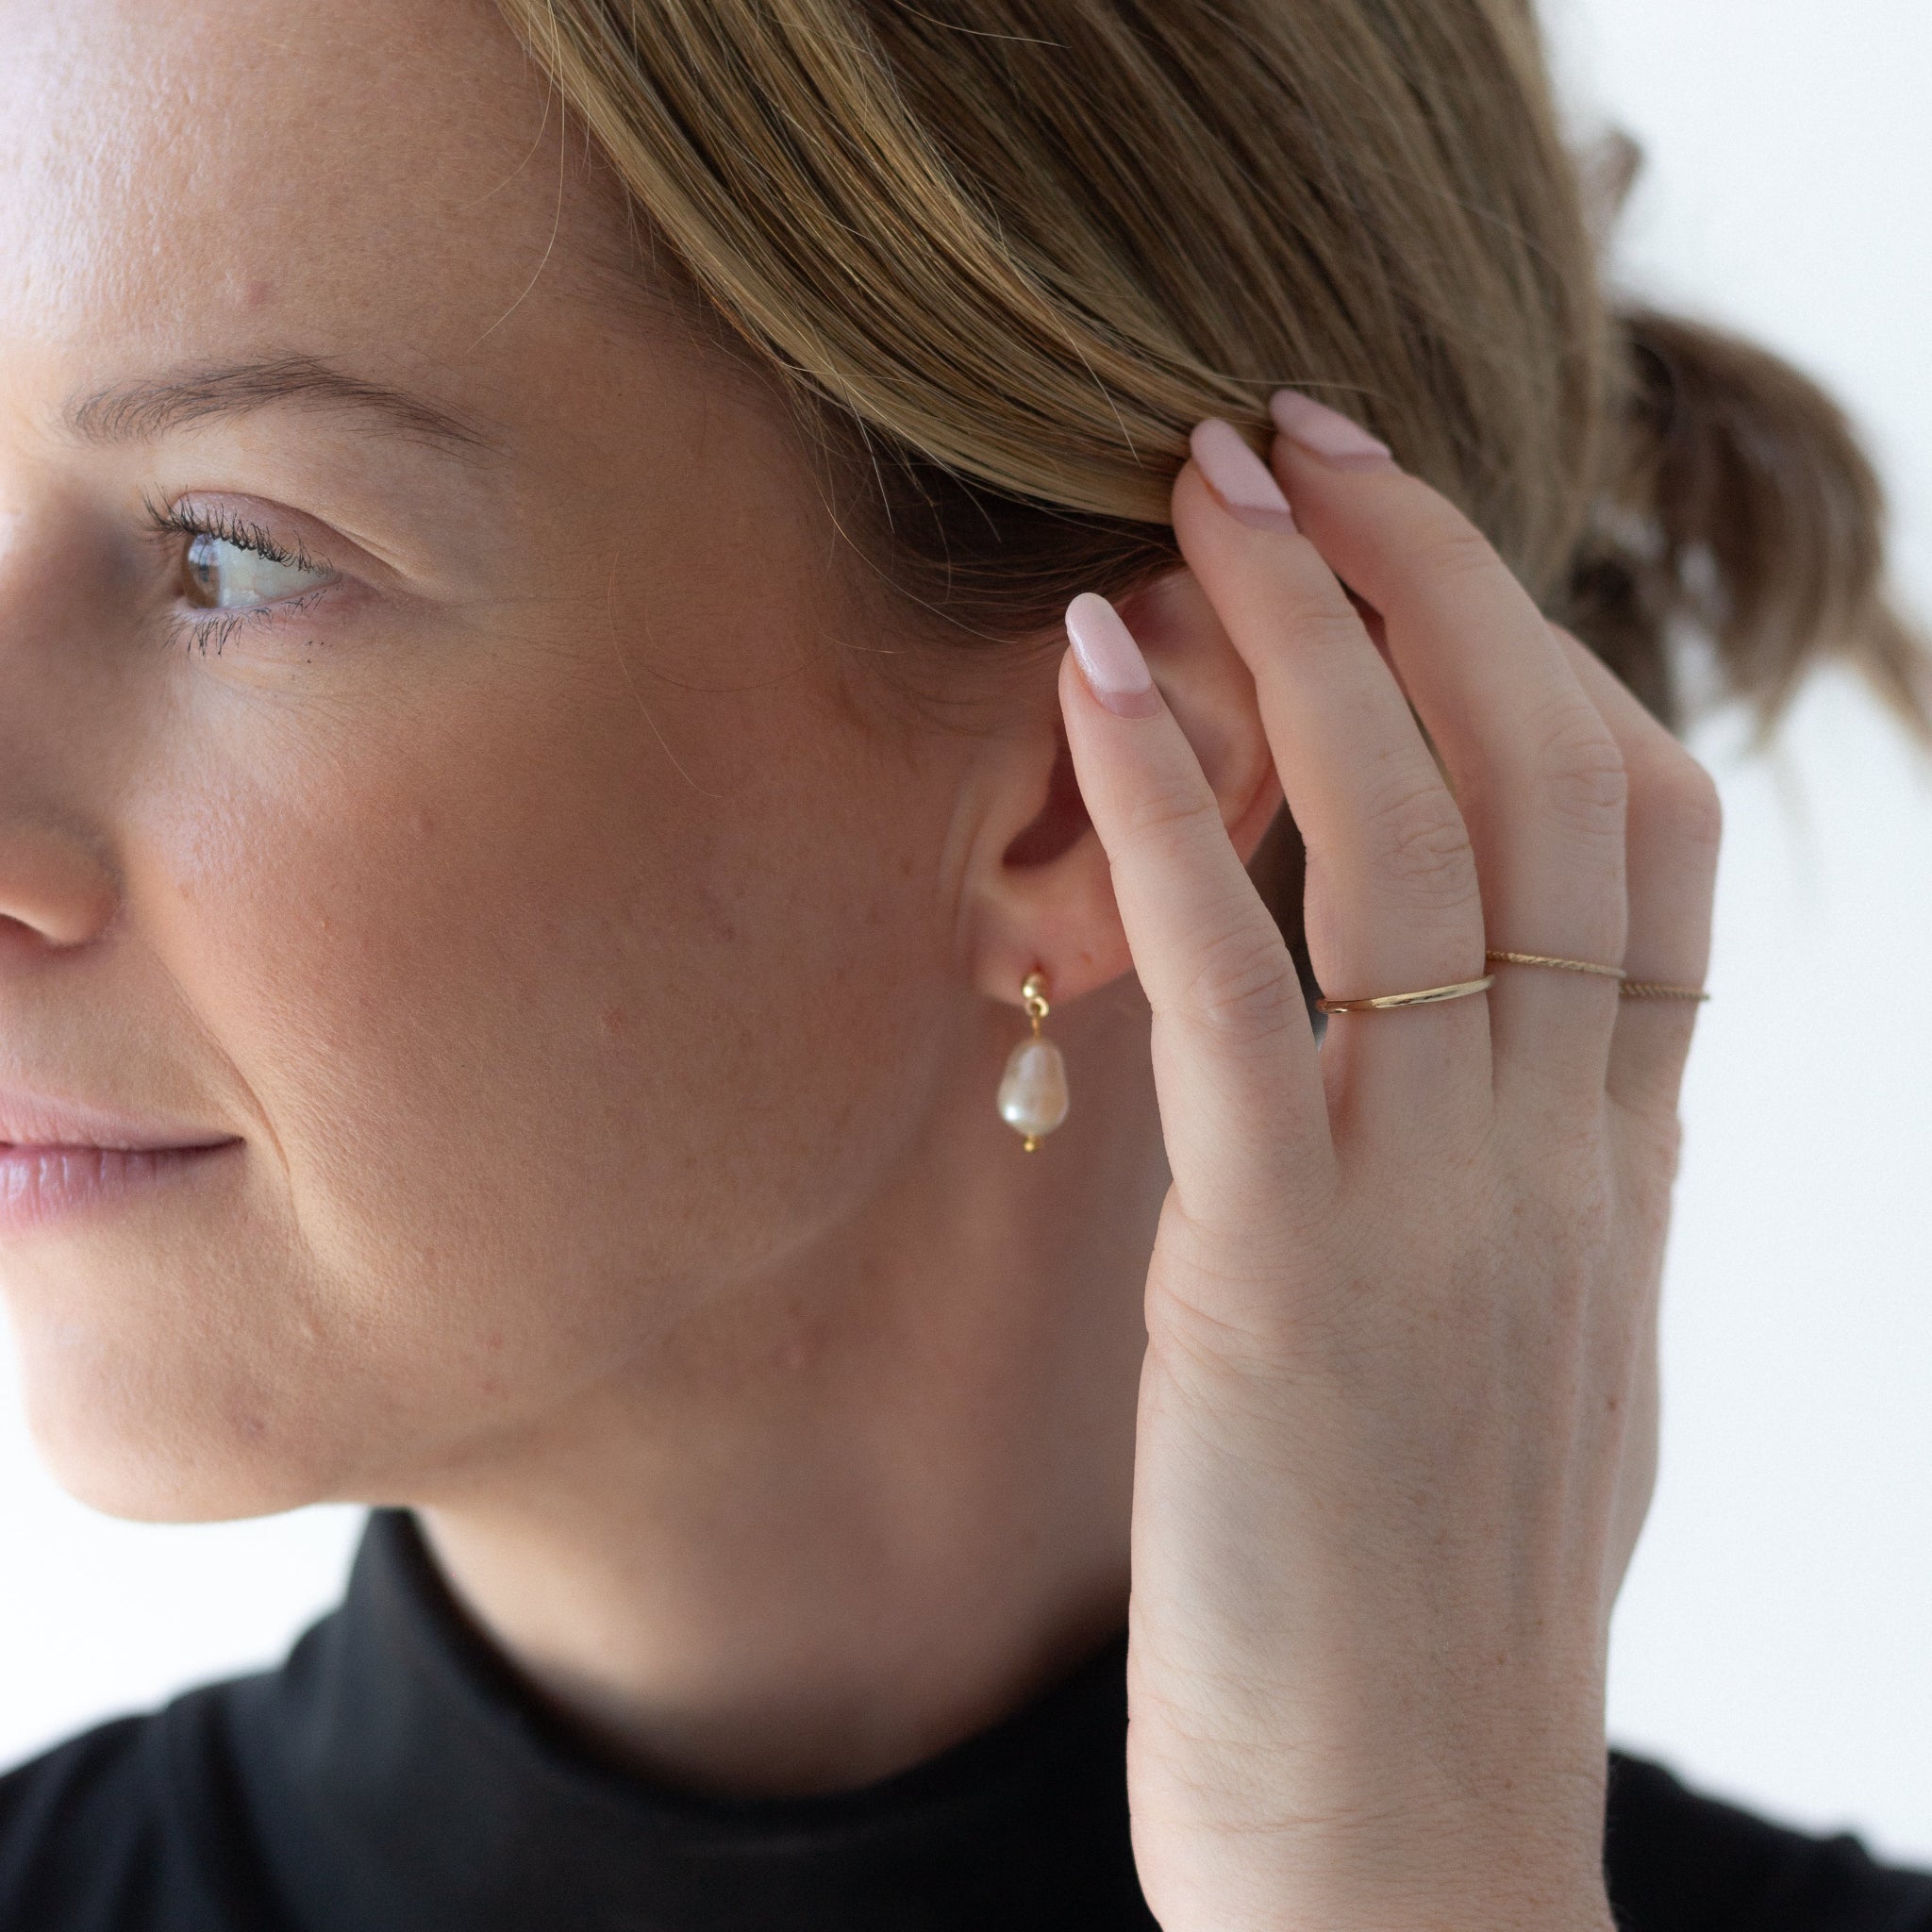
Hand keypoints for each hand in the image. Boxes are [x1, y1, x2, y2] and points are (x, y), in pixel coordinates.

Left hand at [1057, 403, 1720, 1931]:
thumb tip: (1515, 1061)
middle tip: (1297, 433)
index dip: (1542, 650)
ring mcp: (1439, 1214)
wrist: (1409, 1859)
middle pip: (1551, 782)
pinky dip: (1179, 810)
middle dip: (1433, 576)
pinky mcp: (1286, 1284)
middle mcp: (1560, 1163)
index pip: (1648, 839)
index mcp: (1620, 1174)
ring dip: (1314, 635)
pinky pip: (1249, 993)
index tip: (1420, 541)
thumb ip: (1534, 1197)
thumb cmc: (1434, 1615)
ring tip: (1206, 484)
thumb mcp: (1529, 1368)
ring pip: (1422, 847)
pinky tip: (1100, 672)